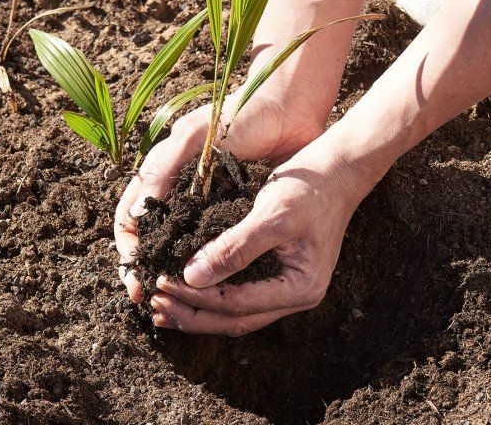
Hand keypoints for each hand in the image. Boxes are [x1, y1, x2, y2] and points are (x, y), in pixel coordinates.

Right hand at [114, 86, 323, 303]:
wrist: (288, 109)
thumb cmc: (240, 115)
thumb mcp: (194, 136)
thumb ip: (163, 169)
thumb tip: (135, 218)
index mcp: (162, 174)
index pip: (130, 219)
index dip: (129, 250)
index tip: (136, 280)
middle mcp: (180, 194)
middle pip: (152, 239)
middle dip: (149, 270)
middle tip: (153, 301)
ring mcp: (207, 204)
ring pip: (183, 247)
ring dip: (177, 273)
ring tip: (178, 301)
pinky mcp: (235, 211)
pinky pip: (217, 244)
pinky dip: (211, 264)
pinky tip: (213, 285)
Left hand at [149, 129, 381, 335]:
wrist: (336, 170)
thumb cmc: (309, 188)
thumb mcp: (272, 215)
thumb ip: (236, 248)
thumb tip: (191, 276)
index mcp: (301, 287)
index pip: (237, 305)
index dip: (197, 297)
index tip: (162, 282)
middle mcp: (296, 295)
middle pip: (235, 320)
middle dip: (193, 315)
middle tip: (154, 307)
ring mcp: (289, 286)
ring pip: (237, 313)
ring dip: (199, 311)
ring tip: (163, 308)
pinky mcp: (279, 272)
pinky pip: (241, 295)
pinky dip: (213, 296)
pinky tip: (190, 289)